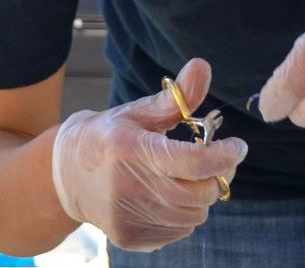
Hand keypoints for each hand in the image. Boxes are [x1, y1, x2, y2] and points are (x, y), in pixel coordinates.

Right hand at [51, 58, 247, 251]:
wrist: (66, 175)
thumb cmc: (109, 136)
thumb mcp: (138, 111)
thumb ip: (176, 96)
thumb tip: (203, 66)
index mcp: (130, 149)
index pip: (192, 162)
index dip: (223, 156)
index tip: (238, 146)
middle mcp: (127, 188)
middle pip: (198, 193)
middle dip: (218, 175)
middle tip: (219, 159)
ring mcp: (127, 218)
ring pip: (193, 216)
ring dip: (202, 195)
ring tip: (192, 175)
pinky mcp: (129, 238)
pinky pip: (178, 232)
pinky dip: (185, 213)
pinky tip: (172, 194)